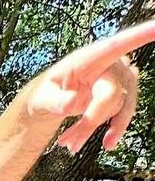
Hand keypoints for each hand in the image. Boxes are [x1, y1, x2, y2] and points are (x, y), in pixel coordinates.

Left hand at [29, 19, 154, 152]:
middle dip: (90, 121)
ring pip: (119, 108)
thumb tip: (72, 103)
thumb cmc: (46, 94)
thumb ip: (54, 101)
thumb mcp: (41, 99)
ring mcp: (122, 79)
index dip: (140, 34)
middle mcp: (112, 65)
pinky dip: (109, 131)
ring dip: (94, 130)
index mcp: (90, 58)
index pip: (118, 44)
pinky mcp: (125, 95)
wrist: (53, 103)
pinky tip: (93, 143)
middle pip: (113, 94)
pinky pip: (122, 115)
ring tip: (70, 146)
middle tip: (66, 143)